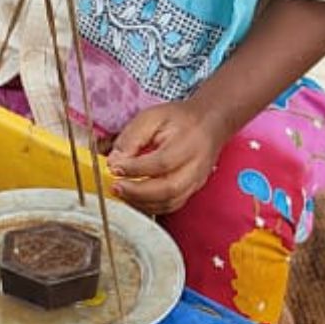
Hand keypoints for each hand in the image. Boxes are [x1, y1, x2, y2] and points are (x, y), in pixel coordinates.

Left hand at [106, 101, 226, 217]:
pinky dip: (151, 206)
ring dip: (142, 202)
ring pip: (169, 202)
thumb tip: (114, 161)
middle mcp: (195, 167)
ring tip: (121, 193)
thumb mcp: (152, 117)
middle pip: (168, 189)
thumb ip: (132, 137)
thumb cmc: (181, 119)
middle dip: (137, 191)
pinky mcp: (192, 190)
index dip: (135, 169)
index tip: (114, 167)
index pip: (161, 162)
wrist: (210, 123)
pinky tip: (135, 198)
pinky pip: (171, 205)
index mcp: (187, 144)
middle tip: (115, 186)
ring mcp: (196, 182)